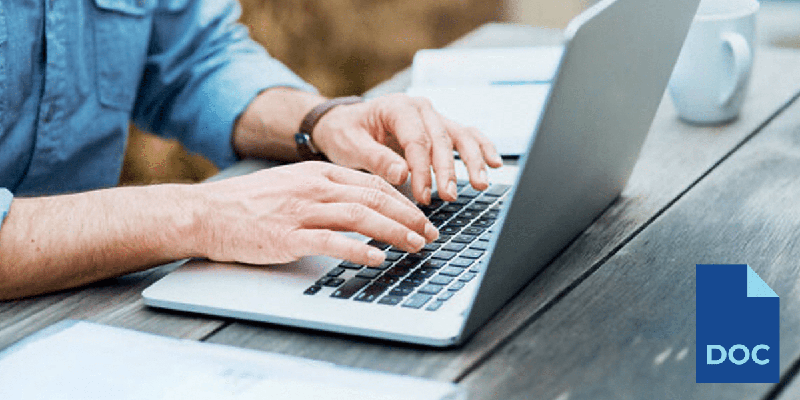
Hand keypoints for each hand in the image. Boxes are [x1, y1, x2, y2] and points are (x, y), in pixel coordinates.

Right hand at [193, 162, 437, 265]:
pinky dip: (357, 249)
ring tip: (416, 245)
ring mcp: (301, 211)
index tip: (422, 216)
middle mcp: (314, 188)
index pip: (372, 183)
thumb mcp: (293, 186)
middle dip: (409, 216)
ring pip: (360, 217)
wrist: (207, 213)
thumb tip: (362, 206)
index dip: (403, 200)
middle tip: (432, 233)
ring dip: (394, 232)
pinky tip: (376, 258)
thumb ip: (326, 192)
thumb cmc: (250, 204)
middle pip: (374, 198)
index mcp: (318, 173)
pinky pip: (330, 242)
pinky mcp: (288, 236)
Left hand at [311, 94, 503, 203]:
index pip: (417, 140)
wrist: (344, 123)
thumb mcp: (351, 146)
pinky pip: (466, 136)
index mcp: (398, 107)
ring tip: (480, 183)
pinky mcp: (440, 129)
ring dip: (472, 160)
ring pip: (460, 136)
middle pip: (442, 139)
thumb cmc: (346, 133)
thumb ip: (375, 159)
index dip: (422, 170)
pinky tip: (495, 164)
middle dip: (448, 170)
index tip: (423, 196)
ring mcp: (433, 117)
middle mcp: (420, 108)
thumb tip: (402, 174)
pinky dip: (482, 148)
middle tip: (449, 196)